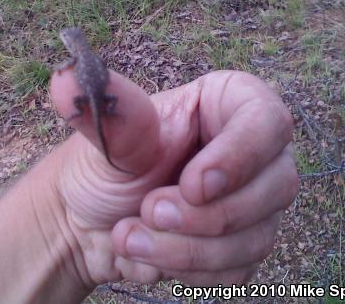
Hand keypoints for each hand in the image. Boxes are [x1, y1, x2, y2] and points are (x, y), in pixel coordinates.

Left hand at [50, 69, 297, 286]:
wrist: (85, 224)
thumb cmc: (99, 168)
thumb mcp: (107, 140)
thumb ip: (109, 113)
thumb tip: (68, 75)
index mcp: (225, 106)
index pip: (268, 122)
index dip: (240, 157)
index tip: (193, 185)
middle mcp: (249, 152)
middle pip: (275, 186)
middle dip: (205, 215)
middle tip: (147, 211)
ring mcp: (252, 200)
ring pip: (256, 236)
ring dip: (188, 248)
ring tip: (130, 235)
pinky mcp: (243, 243)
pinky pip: (240, 269)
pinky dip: (191, 269)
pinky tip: (151, 254)